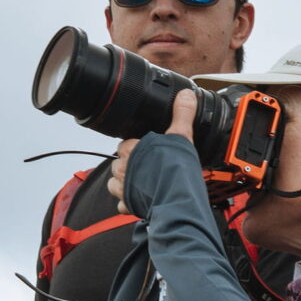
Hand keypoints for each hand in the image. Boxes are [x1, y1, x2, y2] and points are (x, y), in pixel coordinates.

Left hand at [107, 89, 196, 206]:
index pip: (126, 144)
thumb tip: (185, 95)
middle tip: (147, 167)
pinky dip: (127, 203)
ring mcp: (124, 188)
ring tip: (141, 183)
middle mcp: (124, 168)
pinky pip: (122, 204)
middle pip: (119, 163)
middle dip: (129, 164)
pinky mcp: (128, 205)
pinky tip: (139, 201)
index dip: (136, 146)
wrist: (176, 200)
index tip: (147, 149)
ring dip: (124, 183)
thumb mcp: (182, 136)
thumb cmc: (176, 170)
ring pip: (115, 183)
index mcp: (133, 149)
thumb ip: (182, 114)